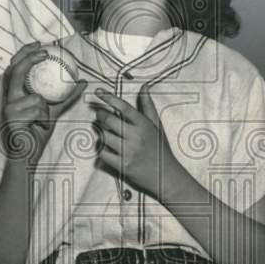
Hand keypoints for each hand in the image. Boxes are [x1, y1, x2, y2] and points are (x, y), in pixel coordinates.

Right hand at [1, 43, 85, 162]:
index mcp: (16, 94)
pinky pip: (37, 110)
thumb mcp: (53, 112)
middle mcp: (8, 98)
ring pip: (36, 97)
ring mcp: (8, 108)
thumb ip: (66, 97)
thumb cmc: (37, 133)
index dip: (25, 53)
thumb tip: (83, 82)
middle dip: (29, 57)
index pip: (16, 67)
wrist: (28, 155)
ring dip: (46, 110)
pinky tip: (37, 128)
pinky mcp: (11, 118)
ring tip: (41, 122)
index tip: (40, 45)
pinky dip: (44, 119)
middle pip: (16, 70)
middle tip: (45, 51)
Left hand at [92, 84, 178, 198]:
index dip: (110, 98)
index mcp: (144, 125)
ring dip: (101, 133)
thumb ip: (148, 106)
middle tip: (99, 114)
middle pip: (109, 120)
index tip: (99, 92)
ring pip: (104, 136)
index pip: (124, 107)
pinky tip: (108, 148)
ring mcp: (128, 151)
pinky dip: (102, 149)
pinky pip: (103, 153)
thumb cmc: (160, 149)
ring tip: (107, 133)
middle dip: (100, 115)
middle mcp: (136, 137)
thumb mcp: (156, 126)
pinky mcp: (121, 165)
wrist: (165, 176)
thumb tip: (143, 87)